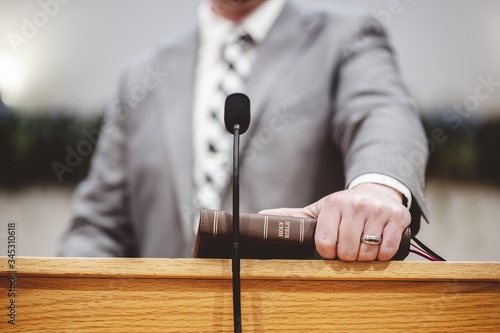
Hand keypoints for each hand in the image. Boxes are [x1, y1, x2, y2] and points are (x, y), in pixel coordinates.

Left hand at [259, 183, 410, 260]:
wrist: (377, 193)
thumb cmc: (344, 207)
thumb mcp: (318, 210)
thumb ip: (292, 216)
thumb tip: (261, 216)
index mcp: (334, 204)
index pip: (325, 244)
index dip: (327, 253)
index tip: (330, 249)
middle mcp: (356, 204)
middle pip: (347, 251)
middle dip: (346, 256)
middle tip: (347, 247)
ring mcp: (378, 211)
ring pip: (367, 253)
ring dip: (363, 257)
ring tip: (361, 245)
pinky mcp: (398, 218)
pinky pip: (387, 250)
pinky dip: (382, 255)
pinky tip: (376, 245)